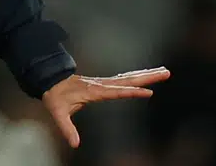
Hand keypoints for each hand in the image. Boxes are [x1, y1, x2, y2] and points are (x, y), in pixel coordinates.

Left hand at [41, 67, 170, 147]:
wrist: (48, 80)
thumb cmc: (54, 96)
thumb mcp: (58, 113)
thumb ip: (67, 128)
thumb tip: (75, 144)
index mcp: (94, 91)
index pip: (117, 92)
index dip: (132, 92)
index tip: (149, 91)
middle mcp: (102, 85)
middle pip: (128, 80)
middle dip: (148, 77)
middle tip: (166, 72)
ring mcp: (103, 82)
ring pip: (128, 78)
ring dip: (146, 74)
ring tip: (163, 71)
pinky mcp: (103, 83)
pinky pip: (123, 79)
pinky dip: (136, 76)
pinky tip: (145, 75)